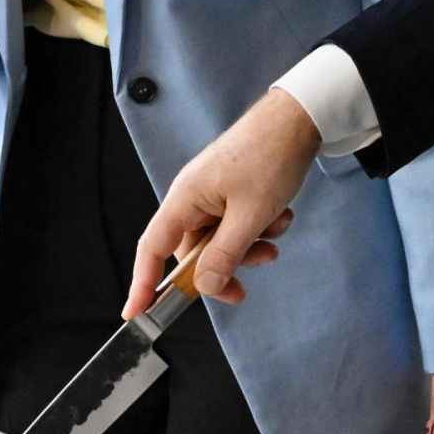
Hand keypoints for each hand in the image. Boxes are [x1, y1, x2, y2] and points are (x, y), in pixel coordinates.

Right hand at [122, 87, 318, 316]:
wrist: (298, 120)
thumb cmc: (269, 156)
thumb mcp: (250, 215)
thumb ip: (225, 255)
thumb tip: (204, 286)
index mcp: (185, 198)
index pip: (153, 248)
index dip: (142, 283)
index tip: (136, 313)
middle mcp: (193, 197)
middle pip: (194, 252)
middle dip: (223, 268)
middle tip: (245, 286)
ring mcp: (213, 195)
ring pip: (221, 242)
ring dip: (249, 247)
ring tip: (274, 236)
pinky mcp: (232, 193)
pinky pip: (238, 226)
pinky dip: (259, 229)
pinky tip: (280, 216)